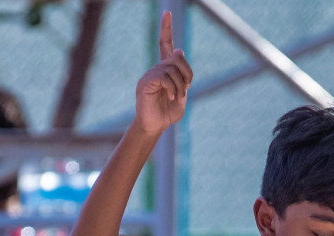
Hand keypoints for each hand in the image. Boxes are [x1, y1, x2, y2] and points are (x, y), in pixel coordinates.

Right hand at [135, 12, 192, 133]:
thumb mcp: (182, 93)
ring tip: (178, 97)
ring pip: (173, 67)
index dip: (166, 28)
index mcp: (166, 69)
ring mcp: (150, 74)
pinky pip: (165, 76)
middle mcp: (157, 68)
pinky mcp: (146, 82)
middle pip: (177, 56)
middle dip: (187, 71)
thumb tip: (179, 51)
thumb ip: (184, 76)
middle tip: (187, 88)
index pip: (166, 44)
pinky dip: (174, 88)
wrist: (155, 126)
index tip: (167, 12)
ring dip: (181, 84)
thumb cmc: (168, 112)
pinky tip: (173, 97)